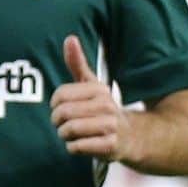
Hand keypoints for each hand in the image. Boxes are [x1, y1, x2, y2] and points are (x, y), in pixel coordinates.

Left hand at [52, 35, 124, 161]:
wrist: (132, 136)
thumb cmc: (102, 109)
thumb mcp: (91, 85)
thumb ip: (77, 63)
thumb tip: (70, 38)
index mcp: (99, 90)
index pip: (60, 95)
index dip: (55, 104)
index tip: (62, 107)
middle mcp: (107, 106)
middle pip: (62, 113)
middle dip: (57, 122)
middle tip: (64, 124)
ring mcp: (110, 127)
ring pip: (68, 131)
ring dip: (64, 135)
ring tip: (72, 134)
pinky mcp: (110, 147)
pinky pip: (77, 147)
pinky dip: (73, 148)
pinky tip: (81, 144)